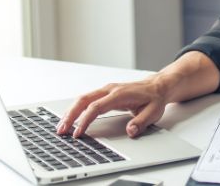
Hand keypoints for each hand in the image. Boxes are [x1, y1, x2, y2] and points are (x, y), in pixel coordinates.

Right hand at [56, 74, 176, 138]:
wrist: (158, 86)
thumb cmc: (154, 98)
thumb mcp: (153, 112)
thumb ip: (141, 122)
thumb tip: (130, 130)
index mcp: (120, 94)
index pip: (97, 107)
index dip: (86, 120)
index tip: (78, 132)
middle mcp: (110, 89)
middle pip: (84, 100)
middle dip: (71, 115)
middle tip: (61, 130)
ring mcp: (107, 90)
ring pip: (83, 98)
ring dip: (71, 111)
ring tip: (62, 126)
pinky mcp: (105, 93)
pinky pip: (87, 99)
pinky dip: (77, 108)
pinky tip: (71, 118)